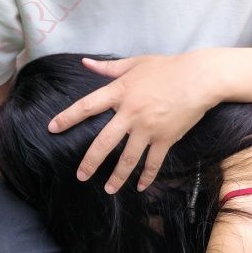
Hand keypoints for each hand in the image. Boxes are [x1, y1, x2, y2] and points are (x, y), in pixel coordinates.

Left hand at [47, 50, 223, 192]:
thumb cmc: (168, 67)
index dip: (67, 118)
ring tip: (108, 189)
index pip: (87, 107)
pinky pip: (153, 162)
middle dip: (90, 162)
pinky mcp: (165, 139)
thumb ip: (109, 67)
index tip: (52, 129)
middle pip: (104, 142)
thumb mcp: (136, 63)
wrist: (199, 78)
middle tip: (80, 176)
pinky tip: (141, 187)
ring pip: (128, 159)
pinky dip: (147, 176)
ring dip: (117, 177)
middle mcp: (130, 114)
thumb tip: (86, 63)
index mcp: (120, 92)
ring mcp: (148, 129)